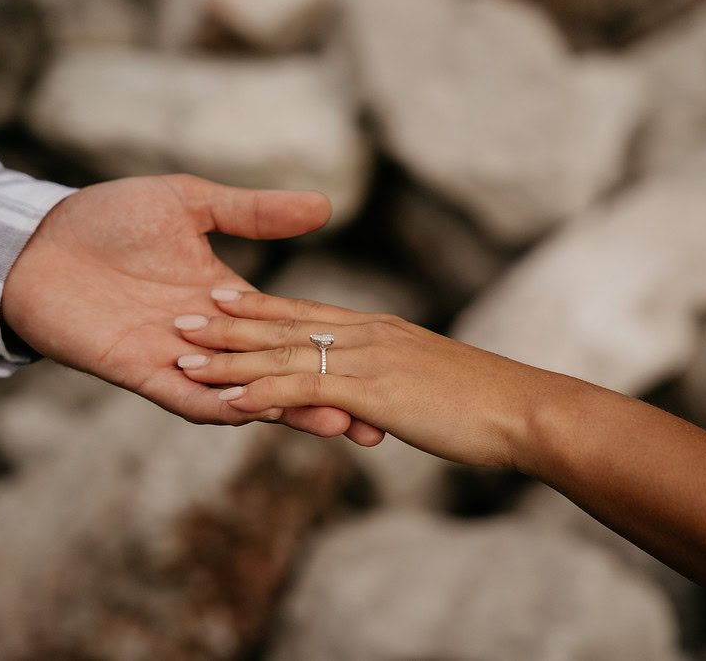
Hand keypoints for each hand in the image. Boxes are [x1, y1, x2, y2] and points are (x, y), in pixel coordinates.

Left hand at [1, 174, 383, 444]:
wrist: (38, 240)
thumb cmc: (108, 217)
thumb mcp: (191, 202)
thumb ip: (254, 213)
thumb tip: (325, 205)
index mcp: (229, 300)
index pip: (292, 333)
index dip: (332, 352)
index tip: (383, 367)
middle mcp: (213, 338)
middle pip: (279, 376)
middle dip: (324, 398)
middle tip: (374, 422)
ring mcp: (179, 360)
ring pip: (242, 397)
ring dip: (285, 412)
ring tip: (332, 421)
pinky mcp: (141, 372)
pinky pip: (186, 401)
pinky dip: (218, 410)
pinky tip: (254, 416)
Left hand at [175, 290, 548, 467]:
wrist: (525, 409)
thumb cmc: (487, 398)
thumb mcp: (430, 378)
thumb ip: (395, 375)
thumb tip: (373, 391)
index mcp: (378, 330)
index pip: (309, 313)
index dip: (263, 306)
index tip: (224, 296)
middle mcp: (366, 335)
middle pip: (286, 324)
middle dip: (230, 322)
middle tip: (180, 315)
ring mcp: (368, 360)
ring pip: (286, 352)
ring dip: (232, 355)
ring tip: (184, 353)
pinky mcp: (373, 391)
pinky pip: (307, 388)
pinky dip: (265, 392)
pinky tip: (229, 399)